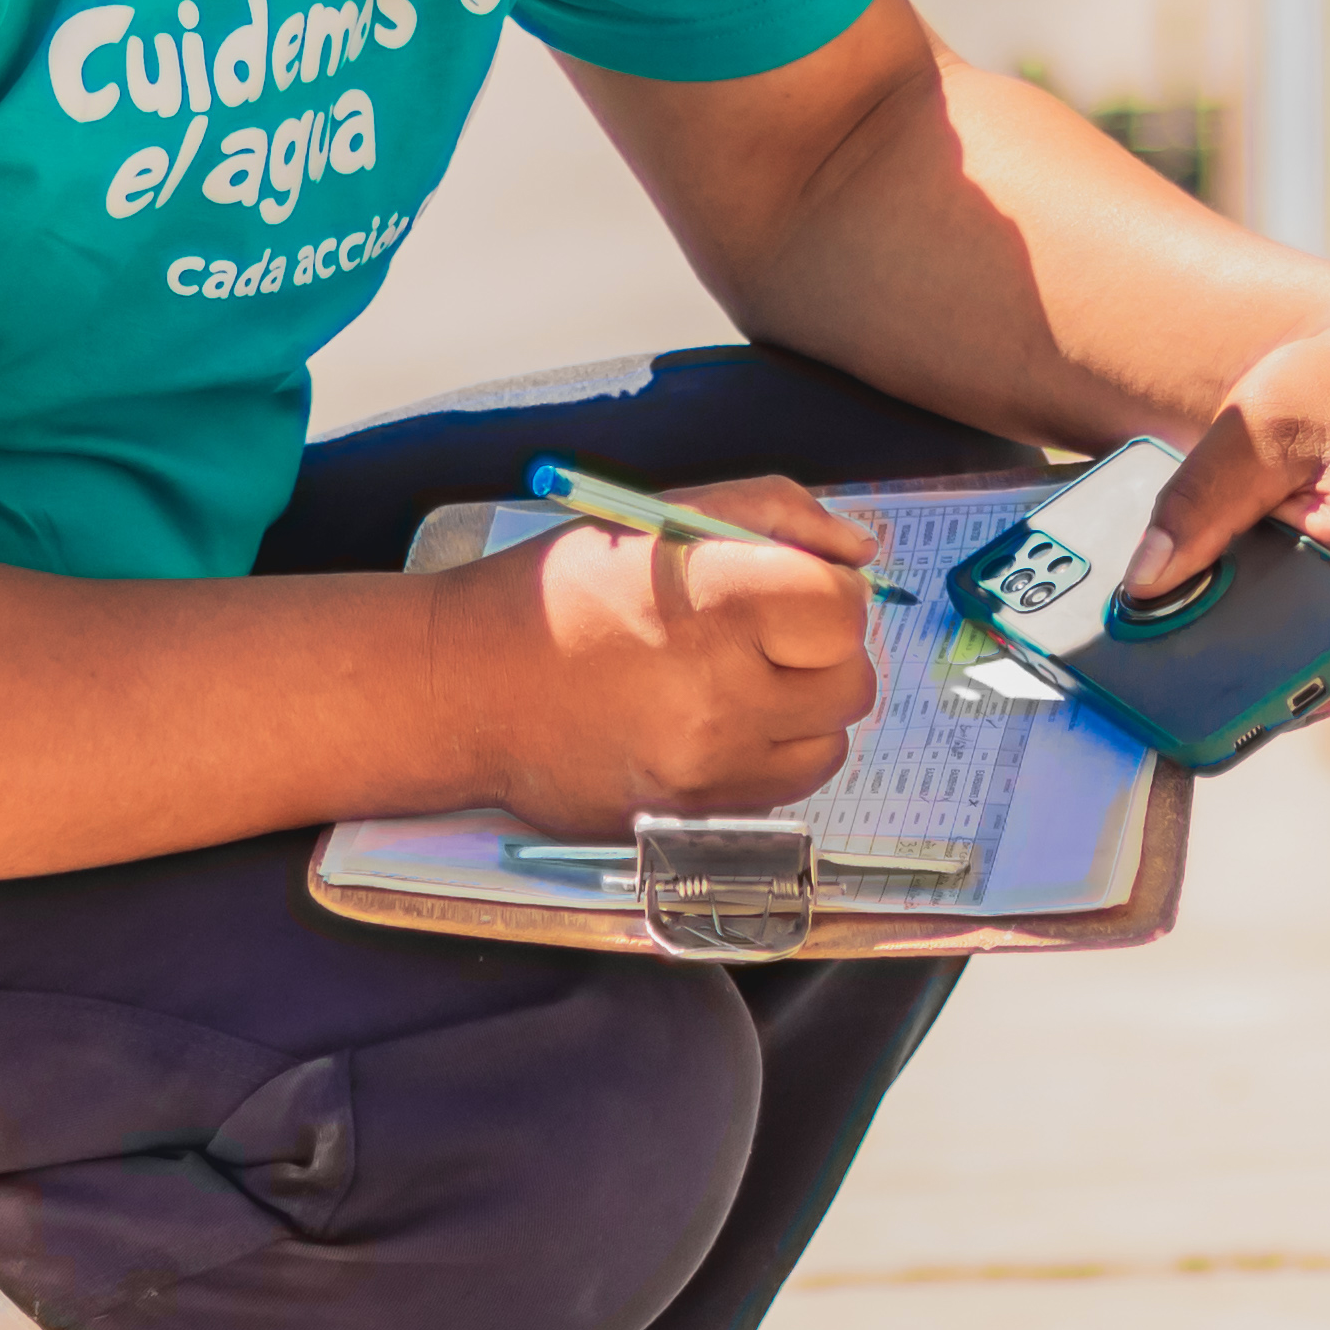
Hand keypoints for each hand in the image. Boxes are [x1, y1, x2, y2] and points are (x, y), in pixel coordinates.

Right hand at [447, 473, 888, 833]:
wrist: (466, 687)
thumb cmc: (563, 592)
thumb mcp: (665, 517)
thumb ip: (779, 515)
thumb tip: (863, 551)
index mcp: (715, 604)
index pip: (845, 608)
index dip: (829, 590)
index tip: (790, 586)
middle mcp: (720, 695)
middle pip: (851, 680)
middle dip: (822, 650)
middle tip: (763, 632)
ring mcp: (709, 766)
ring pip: (831, 741)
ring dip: (805, 708)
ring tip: (739, 678)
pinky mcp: (694, 815)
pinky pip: (788, 787)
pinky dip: (775, 753)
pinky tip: (721, 721)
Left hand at [1120, 291, 1329, 706]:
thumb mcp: (1253, 430)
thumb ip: (1197, 506)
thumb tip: (1143, 582)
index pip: (1297, 671)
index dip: (1228, 672)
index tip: (1171, 664)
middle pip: (1309, 683)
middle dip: (1244, 662)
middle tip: (1186, 618)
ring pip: (1328, 683)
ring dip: (1277, 655)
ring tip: (1231, 601)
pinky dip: (1306, 642)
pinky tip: (1268, 606)